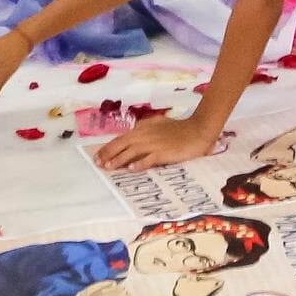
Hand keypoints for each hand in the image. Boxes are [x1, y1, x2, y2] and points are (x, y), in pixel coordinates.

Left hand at [95, 112, 222, 171]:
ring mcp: (154, 143)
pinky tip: (132, 169)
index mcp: (144, 128)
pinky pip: (149, 159)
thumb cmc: (179, 129)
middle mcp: (146, 135)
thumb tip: (132, 136)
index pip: (122, 138)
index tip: (99, 155)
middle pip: (122, 144)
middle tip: (98, 163)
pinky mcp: (163, 152)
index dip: (109, 147)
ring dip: (119, 160)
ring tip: (109, 167)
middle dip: (109, 154)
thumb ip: (145, 129)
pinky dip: (140, 164)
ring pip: (132, 152)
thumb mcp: (159, 125)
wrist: (198, 131)